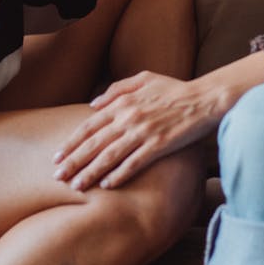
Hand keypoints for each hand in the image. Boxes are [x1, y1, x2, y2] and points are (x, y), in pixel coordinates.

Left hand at [52, 72, 221, 189]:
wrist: (205, 98)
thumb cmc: (175, 88)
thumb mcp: (144, 78)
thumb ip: (117, 89)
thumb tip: (93, 104)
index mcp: (123, 102)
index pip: (90, 126)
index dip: (72, 142)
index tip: (58, 156)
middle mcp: (129, 117)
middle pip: (94, 143)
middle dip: (74, 162)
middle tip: (58, 177)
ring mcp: (143, 132)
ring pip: (110, 156)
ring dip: (90, 172)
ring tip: (76, 185)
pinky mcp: (159, 145)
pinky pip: (134, 163)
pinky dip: (119, 174)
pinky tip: (107, 185)